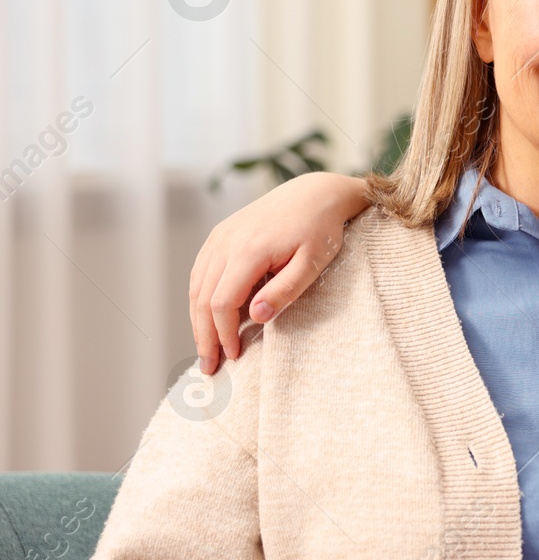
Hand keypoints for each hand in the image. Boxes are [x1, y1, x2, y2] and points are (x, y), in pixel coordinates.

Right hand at [188, 172, 367, 373]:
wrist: (315, 192)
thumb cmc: (321, 229)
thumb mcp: (313, 262)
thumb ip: (285, 290)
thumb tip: (255, 317)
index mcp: (248, 250)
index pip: (222, 303)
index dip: (224, 334)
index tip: (234, 357)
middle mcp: (226, 242)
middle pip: (202, 298)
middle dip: (204, 336)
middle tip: (208, 367)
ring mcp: (220, 236)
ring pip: (197, 286)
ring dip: (198, 320)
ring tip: (206, 349)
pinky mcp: (221, 235)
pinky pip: (202, 272)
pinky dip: (201, 298)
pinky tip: (209, 318)